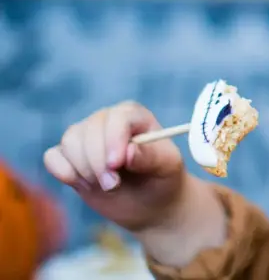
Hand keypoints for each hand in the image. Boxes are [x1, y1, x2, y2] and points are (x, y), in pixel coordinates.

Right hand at [44, 102, 185, 232]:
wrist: (149, 202)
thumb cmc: (162, 179)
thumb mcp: (166, 168)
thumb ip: (151, 157)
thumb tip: (129, 151)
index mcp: (134, 115)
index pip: (117, 118)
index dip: (114, 140)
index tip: (117, 165)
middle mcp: (108, 119)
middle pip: (89, 130)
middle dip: (97, 162)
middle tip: (113, 185)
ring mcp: (86, 136)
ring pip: (70, 142)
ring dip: (83, 169)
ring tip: (106, 186)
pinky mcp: (69, 156)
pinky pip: (53, 157)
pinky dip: (64, 172)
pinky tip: (84, 184)